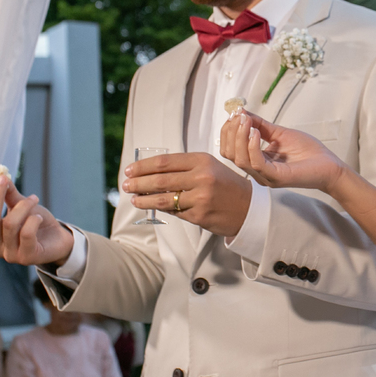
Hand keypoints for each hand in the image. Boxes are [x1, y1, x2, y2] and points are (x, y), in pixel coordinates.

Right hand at [0, 175, 72, 265]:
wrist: (57, 241)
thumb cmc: (35, 223)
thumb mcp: (20, 206)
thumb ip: (9, 195)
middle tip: (5, 180)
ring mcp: (10, 254)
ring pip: (10, 225)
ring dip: (23, 206)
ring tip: (34, 199)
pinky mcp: (26, 257)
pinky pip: (26, 234)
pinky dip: (33, 220)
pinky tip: (39, 217)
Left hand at [122, 152, 251, 237]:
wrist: (249, 208)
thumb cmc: (226, 185)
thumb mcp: (210, 167)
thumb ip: (185, 167)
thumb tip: (153, 172)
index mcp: (202, 160)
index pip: (165, 162)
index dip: (143, 166)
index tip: (130, 169)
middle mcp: (201, 177)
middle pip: (160, 180)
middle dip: (138, 182)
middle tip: (126, 184)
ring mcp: (200, 197)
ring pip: (163, 198)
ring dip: (143, 199)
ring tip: (133, 198)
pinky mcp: (199, 215)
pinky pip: (174, 211)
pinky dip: (160, 209)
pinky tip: (151, 207)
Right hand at [219, 110, 346, 192]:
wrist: (328, 165)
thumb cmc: (307, 151)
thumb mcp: (279, 133)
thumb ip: (260, 125)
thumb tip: (241, 111)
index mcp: (255, 161)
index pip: (229, 149)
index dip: (228, 130)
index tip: (235, 113)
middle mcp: (257, 172)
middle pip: (229, 154)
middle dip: (231, 132)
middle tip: (240, 116)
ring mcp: (265, 176)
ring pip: (240, 159)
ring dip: (240, 137)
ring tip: (247, 121)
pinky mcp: (276, 177)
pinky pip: (256, 163)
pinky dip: (252, 146)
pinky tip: (256, 133)